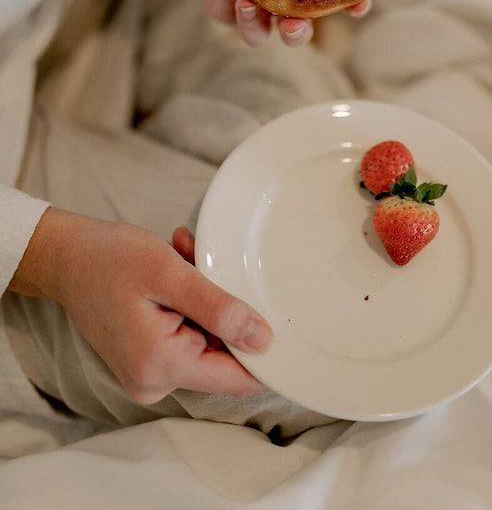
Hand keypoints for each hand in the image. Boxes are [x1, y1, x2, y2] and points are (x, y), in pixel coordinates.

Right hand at [9, 208, 269, 403]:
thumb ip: (218, 309)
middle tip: (203, 260)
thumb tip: (262, 339)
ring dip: (205, 297)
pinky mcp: (148, 358)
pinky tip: (177, 267)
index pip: (236, 378)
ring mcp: (150, 372)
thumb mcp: (169, 274)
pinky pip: (188, 333)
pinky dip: (190, 301)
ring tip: (184, 257)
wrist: (64, 256)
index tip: (280, 316)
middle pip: (223, 354)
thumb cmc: (108, 259)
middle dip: (224, 306)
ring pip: (207, 338)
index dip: (265, 352)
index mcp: (160, 366)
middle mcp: (155, 381)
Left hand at [159, 0, 371, 47]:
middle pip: (297, 31)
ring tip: (250, 4)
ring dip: (256, 24)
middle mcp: (283, 5)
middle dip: (299, 32)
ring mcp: (253, 10)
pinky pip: (227, 10)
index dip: (354, 6)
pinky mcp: (224, 8)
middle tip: (299, 23)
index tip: (361, 2)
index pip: (339, 2)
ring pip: (259, 32)